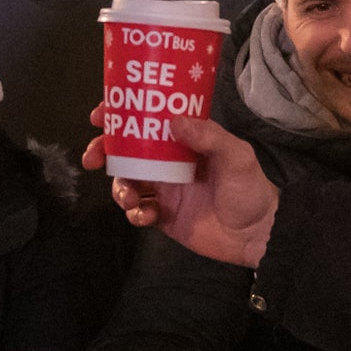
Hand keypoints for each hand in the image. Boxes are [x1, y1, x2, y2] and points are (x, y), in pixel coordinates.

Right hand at [81, 104, 276, 268]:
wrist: (257, 235)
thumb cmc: (251, 189)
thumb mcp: (237, 156)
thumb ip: (208, 136)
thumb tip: (174, 120)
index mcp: (185, 140)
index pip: (148, 120)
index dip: (121, 115)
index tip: (100, 115)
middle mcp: (170, 161)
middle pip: (126, 151)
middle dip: (104, 152)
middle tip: (93, 158)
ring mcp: (165, 189)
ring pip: (127, 182)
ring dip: (120, 188)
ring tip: (131, 197)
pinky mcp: (163, 216)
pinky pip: (138, 211)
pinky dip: (136, 213)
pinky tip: (148, 215)